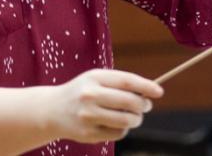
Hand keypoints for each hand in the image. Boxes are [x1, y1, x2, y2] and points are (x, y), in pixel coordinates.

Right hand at [49, 69, 163, 142]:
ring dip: (136, 119)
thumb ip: (119, 83)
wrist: (53, 110)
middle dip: (143, 105)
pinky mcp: (88, 133)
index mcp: (94, 78)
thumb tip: (148, 92)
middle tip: (146, 106)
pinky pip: (118, 133)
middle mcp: (89, 96)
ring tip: (134, 116)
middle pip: (129, 102)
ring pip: (126, 120)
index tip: (159, 91)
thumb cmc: (82, 92)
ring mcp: (88, 116)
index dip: (146, 86)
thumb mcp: (96, 79)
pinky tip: (116, 124)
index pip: (126, 81)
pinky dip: (123, 129)